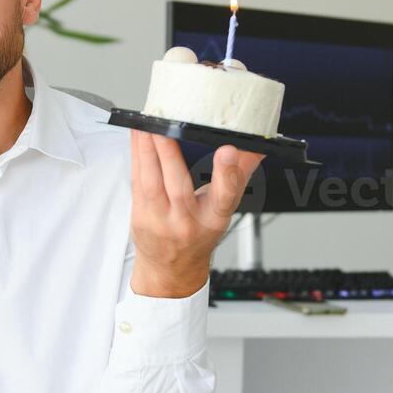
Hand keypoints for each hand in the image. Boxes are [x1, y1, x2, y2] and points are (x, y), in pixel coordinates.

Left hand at [128, 130, 264, 297]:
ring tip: (145, 124)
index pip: (226, 195)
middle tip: (165, 125)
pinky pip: (137, 182)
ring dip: (146, 151)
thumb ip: (238, 175)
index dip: (228, 172)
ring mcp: (162, 222)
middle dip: (170, 153)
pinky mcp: (140, 217)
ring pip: (152, 182)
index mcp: (215, 218)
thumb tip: (256, 146)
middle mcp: (188, 222)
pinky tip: (137, 137)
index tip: (228, 150)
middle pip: (179, 186)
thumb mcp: (224, 209)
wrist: (171, 268)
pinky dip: (136, 157)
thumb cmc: (198, 234)